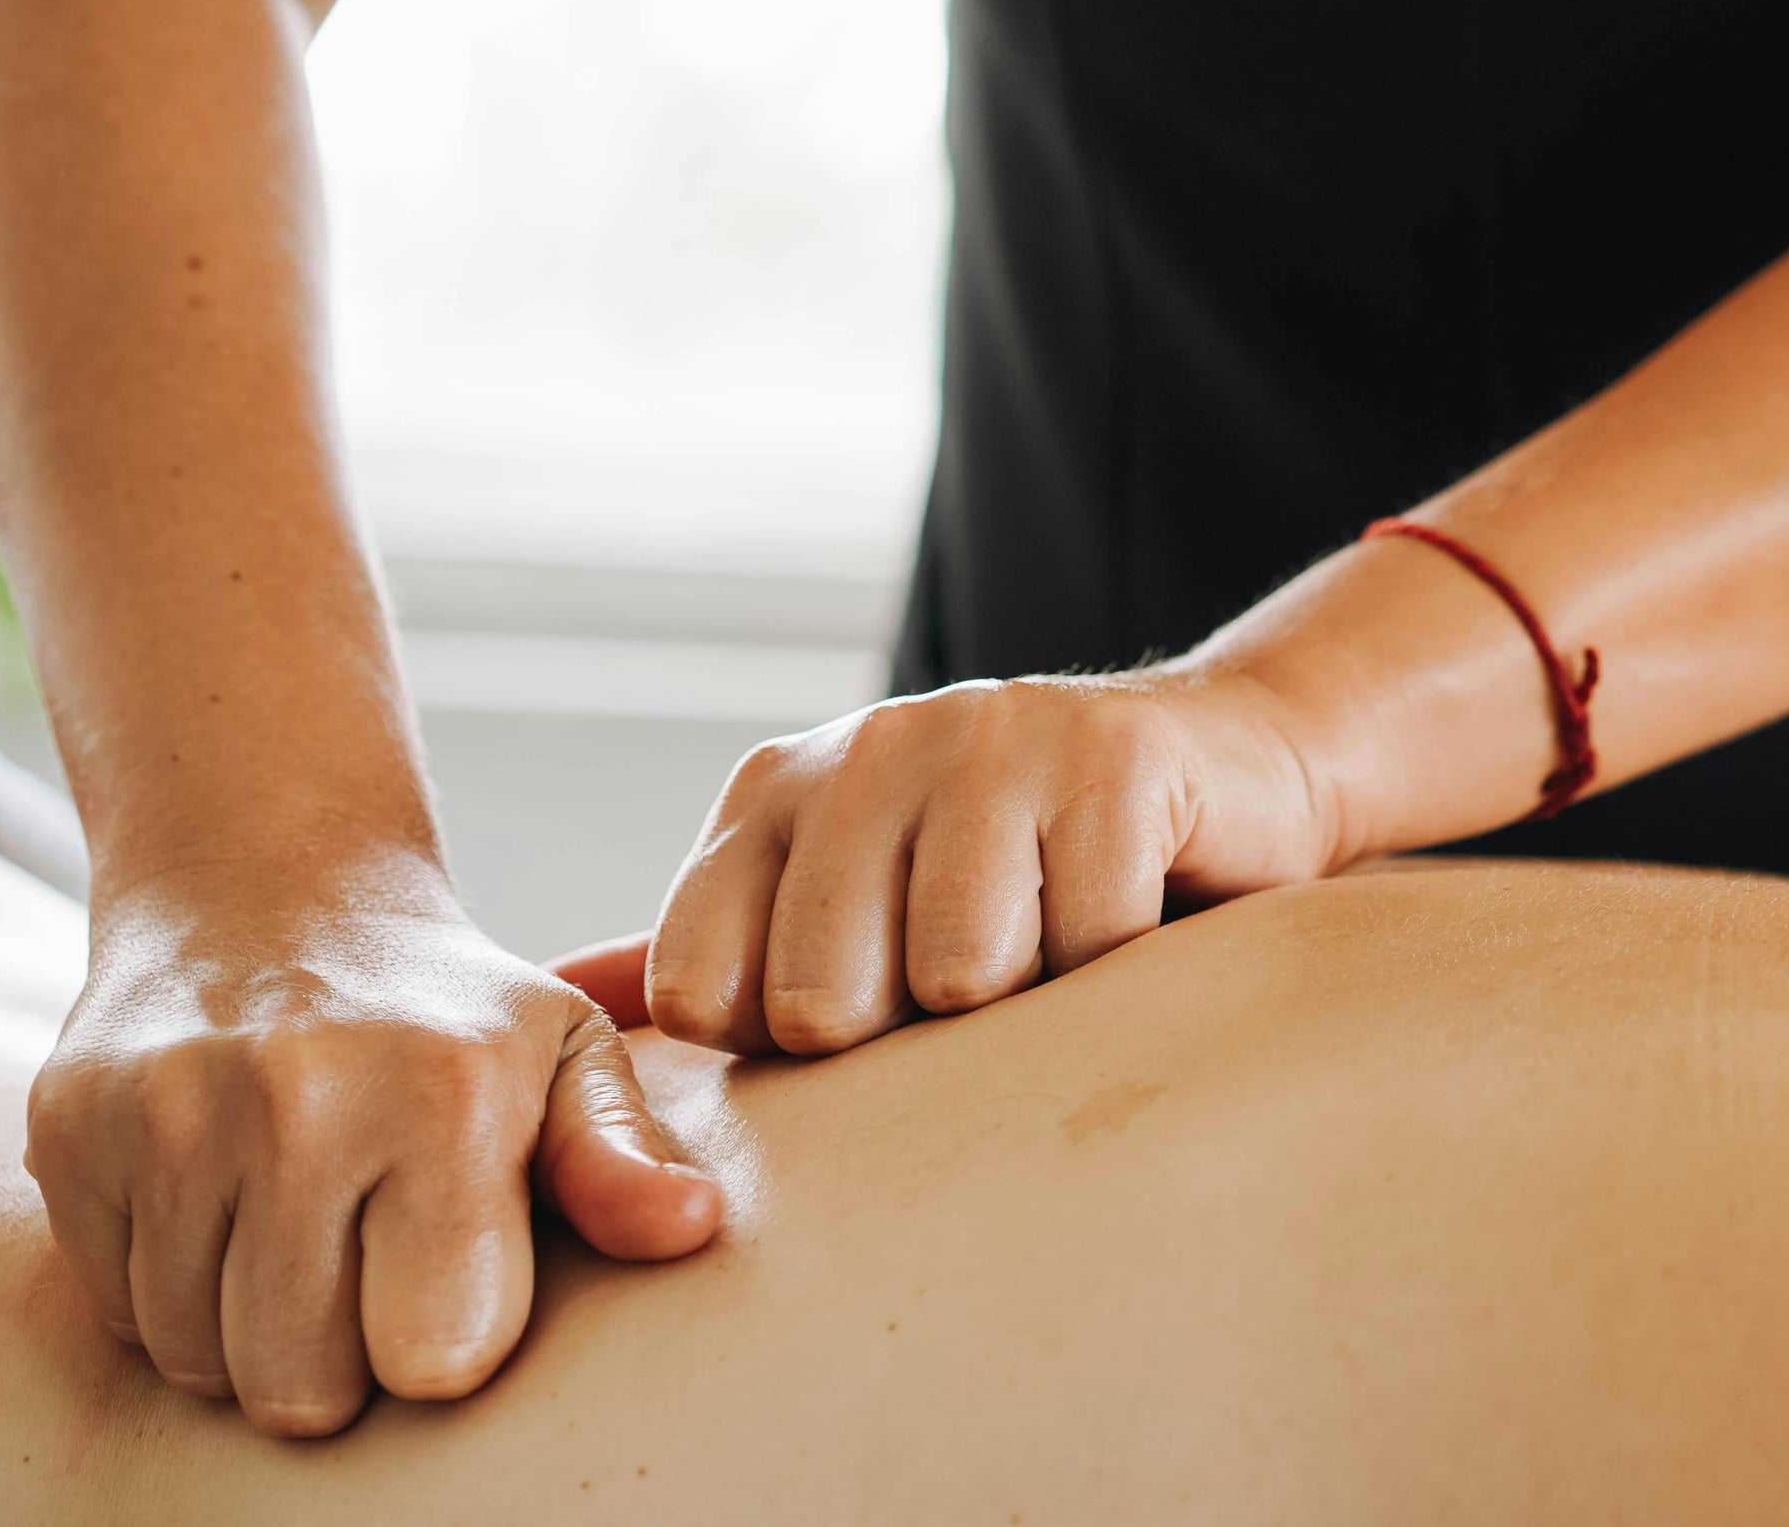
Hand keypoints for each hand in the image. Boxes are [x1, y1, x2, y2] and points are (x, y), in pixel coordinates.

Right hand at [24, 853, 722, 1437]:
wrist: (271, 889)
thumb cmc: (448, 1010)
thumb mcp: (561, 1056)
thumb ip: (618, 1157)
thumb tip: (691, 1226)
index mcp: (445, 1091)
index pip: (434, 1355)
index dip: (446, 1339)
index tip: (455, 1272)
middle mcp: (299, 1096)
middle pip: (303, 1387)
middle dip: (342, 1355)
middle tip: (367, 1255)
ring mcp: (168, 1110)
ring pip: (199, 1361)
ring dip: (248, 1328)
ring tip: (297, 1223)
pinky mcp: (70, 1128)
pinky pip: (116, 1313)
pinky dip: (167, 1286)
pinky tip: (221, 1199)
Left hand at [646, 667, 1334, 1054]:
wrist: (1231, 764)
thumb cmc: (1027, 870)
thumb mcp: (852, 900)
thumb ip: (713, 951)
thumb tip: (557, 1000)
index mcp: (774, 791)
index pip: (702, 992)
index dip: (790, 1051)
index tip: (870, 1020)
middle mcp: (867, 746)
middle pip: (824, 1003)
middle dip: (916, 1033)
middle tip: (983, 978)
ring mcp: (990, 738)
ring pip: (961, 977)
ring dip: (1030, 998)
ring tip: (1057, 946)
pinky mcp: (1112, 756)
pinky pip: (1090, 945)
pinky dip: (1123, 968)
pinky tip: (1134, 916)